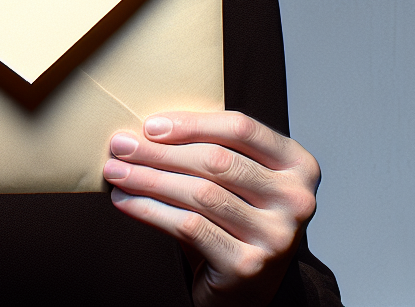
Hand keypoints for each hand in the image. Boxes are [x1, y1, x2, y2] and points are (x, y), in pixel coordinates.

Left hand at [102, 111, 318, 306]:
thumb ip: (211, 153)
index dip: (191, 124)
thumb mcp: (236, 183)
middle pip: (217, 161)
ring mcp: (277, 236)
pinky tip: (124, 202)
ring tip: (115, 172)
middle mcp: (297, 200)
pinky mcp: (248, 265)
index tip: (149, 126)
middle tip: (120, 147)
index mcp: (299, 166)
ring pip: (199, 194)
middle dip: (160, 152)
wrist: (248, 289)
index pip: (241, 129)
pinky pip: (188, 227)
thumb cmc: (234, 222)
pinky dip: (149, 210)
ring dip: (148, 179)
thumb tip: (144, 131)